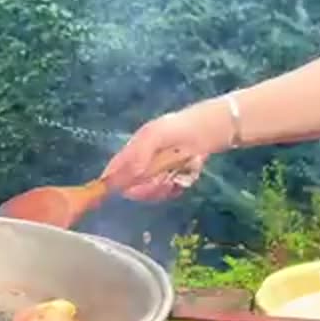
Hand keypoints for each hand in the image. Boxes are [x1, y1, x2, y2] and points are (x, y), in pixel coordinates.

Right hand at [101, 106, 215, 201]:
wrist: (208, 130)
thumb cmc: (178, 128)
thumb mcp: (155, 134)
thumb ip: (139, 153)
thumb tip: (129, 175)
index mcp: (132, 151)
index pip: (114, 169)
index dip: (111, 182)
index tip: (117, 192)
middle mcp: (142, 164)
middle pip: (132, 187)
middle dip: (146, 188)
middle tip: (163, 181)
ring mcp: (157, 173)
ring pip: (151, 192)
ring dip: (163, 188)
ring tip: (176, 176)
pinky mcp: (172, 180)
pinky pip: (168, 193)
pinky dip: (176, 188)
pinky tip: (184, 177)